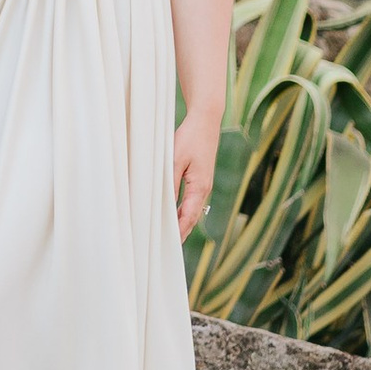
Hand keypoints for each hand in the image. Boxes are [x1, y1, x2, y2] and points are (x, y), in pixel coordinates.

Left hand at [172, 111, 219, 239]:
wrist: (206, 121)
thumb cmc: (190, 138)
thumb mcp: (175, 159)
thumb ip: (170, 182)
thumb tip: (163, 202)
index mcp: (200, 187)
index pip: (188, 216)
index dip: (179, 232)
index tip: (170, 245)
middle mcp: (204, 189)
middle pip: (191, 217)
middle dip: (181, 232)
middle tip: (167, 248)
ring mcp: (203, 184)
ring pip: (191, 210)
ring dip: (181, 223)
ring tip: (169, 237)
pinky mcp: (200, 178)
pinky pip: (191, 200)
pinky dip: (182, 210)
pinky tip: (173, 214)